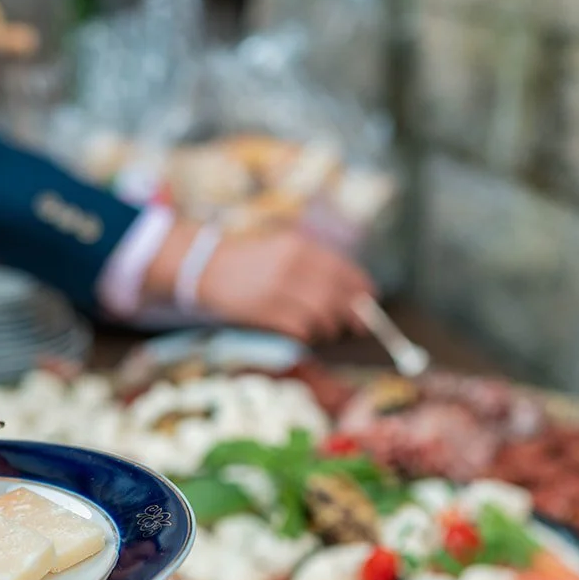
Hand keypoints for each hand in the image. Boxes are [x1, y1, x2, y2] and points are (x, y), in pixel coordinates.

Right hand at [198, 229, 373, 342]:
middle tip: (355, 324)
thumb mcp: (284, 250)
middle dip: (351, 313)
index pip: (344, 269)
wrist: (208, 266)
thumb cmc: (252, 261)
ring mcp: (278, 288)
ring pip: (321, 313)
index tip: (370, 300)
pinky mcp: (264, 309)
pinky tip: (304, 331)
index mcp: (300, 246)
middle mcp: (292, 265)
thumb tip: (354, 292)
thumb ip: (316, 266)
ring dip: (329, 326)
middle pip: (337, 295)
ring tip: (325, 329)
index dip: (361, 288)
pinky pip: (299, 327)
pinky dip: (307, 333)